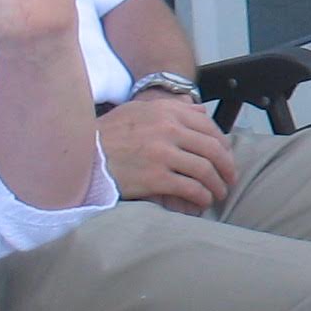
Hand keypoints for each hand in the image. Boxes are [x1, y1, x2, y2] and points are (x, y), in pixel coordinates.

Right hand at [98, 91, 239, 213]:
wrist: (81, 154)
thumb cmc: (108, 133)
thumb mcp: (138, 110)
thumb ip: (171, 108)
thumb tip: (200, 110)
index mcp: (166, 112)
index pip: (208, 126)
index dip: (223, 144)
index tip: (226, 156)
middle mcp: (169, 129)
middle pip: (212, 148)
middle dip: (227, 166)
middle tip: (230, 178)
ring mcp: (163, 154)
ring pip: (205, 169)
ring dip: (217, 184)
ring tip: (218, 194)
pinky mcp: (156, 177)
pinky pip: (190, 188)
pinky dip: (202, 196)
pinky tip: (202, 201)